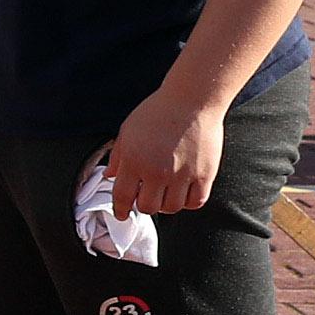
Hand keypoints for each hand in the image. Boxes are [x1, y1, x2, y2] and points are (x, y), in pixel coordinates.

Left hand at [108, 88, 225, 218]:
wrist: (192, 100)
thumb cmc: (158, 112)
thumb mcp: (127, 130)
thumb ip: (118, 156)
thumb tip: (110, 176)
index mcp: (134, 160)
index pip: (122, 196)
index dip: (120, 209)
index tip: (121, 214)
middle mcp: (156, 171)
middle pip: (147, 207)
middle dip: (143, 205)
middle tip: (146, 198)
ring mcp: (182, 174)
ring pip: (171, 208)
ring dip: (165, 204)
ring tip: (165, 193)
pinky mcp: (204, 174)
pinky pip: (195, 202)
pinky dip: (188, 202)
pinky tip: (183, 193)